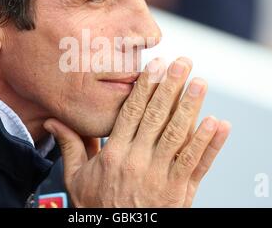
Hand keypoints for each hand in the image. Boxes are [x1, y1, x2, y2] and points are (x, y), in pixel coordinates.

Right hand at [44, 57, 230, 206]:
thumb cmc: (99, 208)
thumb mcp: (77, 178)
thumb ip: (70, 146)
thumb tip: (52, 122)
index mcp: (114, 155)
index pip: (132, 113)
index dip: (145, 88)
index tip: (155, 66)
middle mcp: (139, 162)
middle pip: (157, 118)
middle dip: (171, 87)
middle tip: (182, 63)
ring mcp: (162, 177)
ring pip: (179, 136)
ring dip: (192, 107)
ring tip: (201, 83)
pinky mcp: (180, 192)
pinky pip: (197, 164)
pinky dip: (210, 144)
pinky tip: (219, 124)